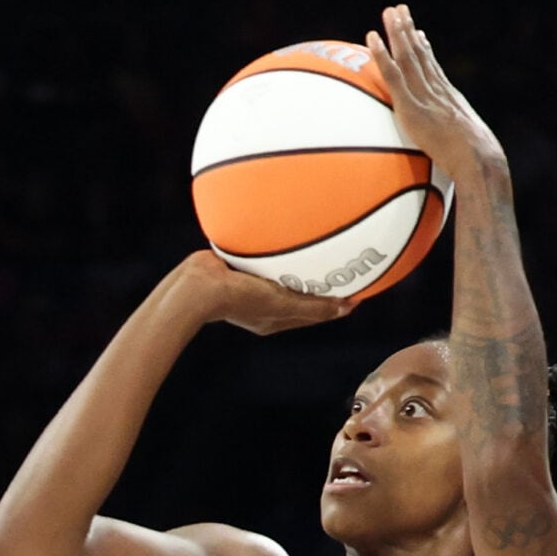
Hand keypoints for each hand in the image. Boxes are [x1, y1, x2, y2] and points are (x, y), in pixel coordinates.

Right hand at [175, 251, 350, 336]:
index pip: (313, 313)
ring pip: (284, 277)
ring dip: (301, 266)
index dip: (335, 304)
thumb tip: (344, 310)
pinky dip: (280, 253)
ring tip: (320, 249)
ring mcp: (251, 287)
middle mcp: (265, 305)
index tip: (357, 290)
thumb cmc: (239, 298)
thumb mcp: (282, 304)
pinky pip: (267, 260)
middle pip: (300, 295)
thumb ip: (312, 308)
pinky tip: (286, 236)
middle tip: (344, 266)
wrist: (199, 284)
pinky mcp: (239, 269)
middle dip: (321, 285)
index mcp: (275, 319)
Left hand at [365, 4, 503, 181]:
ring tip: (389, 12)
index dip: (425, 50)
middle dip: (409, 31)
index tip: (419, 34)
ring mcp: (424, 96)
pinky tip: (372, 37)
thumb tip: (462, 164)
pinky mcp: (411, 107)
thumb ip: (458, 150)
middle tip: (400, 10)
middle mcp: (437, 90)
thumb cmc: (478, 166)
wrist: (477, 159)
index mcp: (450, 99)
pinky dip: (381, 55)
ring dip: (397, 32)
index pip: (434, 69)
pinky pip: (393, 76)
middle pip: (420, 54)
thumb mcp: (469, 154)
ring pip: (408, 56)